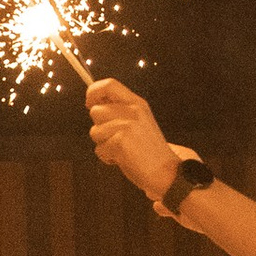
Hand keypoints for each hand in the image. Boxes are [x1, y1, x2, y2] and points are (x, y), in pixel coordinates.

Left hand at [86, 79, 194, 209]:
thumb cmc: (148, 149)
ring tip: (122, 150)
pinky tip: (123, 159)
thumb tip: (93, 103)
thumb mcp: (138, 121)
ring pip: (94, 131)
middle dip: (99, 127)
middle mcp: (132, 111)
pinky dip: (107, 157)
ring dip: (103, 144)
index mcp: (137, 103)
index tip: (90, 103)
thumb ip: (119, 110)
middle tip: (117, 138)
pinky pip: (99, 149)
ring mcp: (126, 126)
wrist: (165, 170)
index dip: (94, 91)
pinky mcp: (120, 142)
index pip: (109, 85)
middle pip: (96, 111)